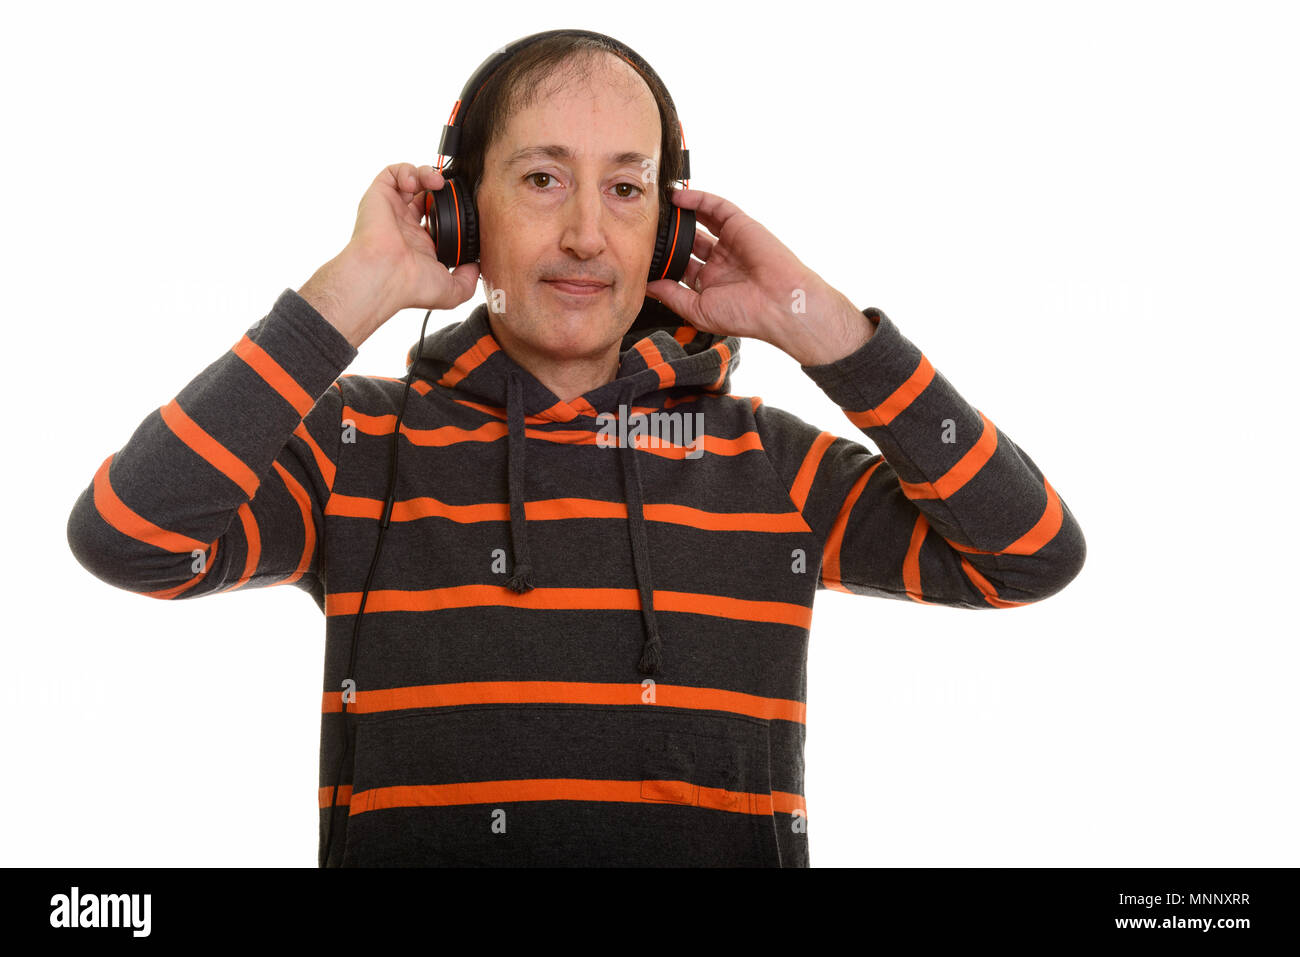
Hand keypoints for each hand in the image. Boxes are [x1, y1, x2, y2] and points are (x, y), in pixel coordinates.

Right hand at [345, 163, 480, 314]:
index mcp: (421, 245)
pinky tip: (416, 183)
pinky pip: (392, 173)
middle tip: (449, 190)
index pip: (437, 219)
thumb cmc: (411, 286)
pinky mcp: (379, 196)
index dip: (452, 210)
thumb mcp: (452, 291)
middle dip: (440, 188)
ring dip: (427, 174)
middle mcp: (405, 226)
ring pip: (410, 180)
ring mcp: (392, 211)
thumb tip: (477, 267)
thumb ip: (468, 279)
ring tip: (437, 182)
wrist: (384, 276)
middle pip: (425, 196)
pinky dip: (407, 170)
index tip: (465, 208)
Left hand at [644, 188, 870, 364]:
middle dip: (668, 236)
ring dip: (679, 215)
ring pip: (699, 222)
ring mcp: (730, 242)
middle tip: (645, 226)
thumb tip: (648, 286)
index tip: (641, 252)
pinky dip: (696, 199)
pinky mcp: (740, 225)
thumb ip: (672, 296)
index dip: (663, 260)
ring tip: (657, 206)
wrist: (781, 304)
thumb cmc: (745, 315)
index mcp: (710, 284)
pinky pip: (715, 206)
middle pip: (687, 243)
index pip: (680, 267)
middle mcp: (719, 262)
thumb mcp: (699, 311)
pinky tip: (677, 197)